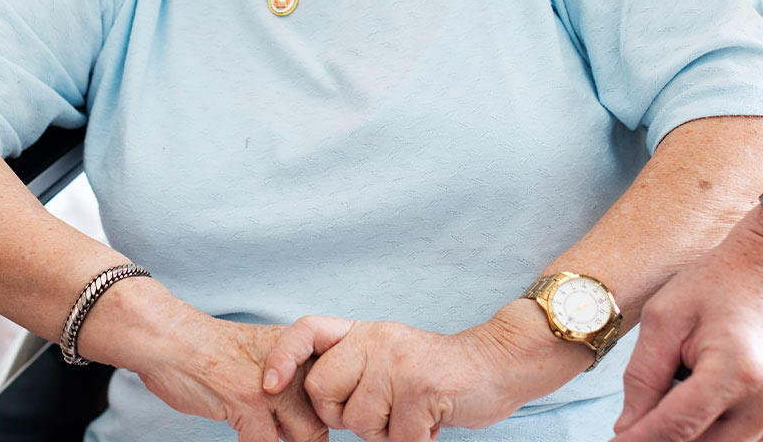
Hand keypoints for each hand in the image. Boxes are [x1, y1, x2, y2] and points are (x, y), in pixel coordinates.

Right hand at [138, 313, 325, 441]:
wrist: (172, 339)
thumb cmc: (211, 353)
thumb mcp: (261, 360)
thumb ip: (285, 387)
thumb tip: (298, 429)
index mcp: (301, 351)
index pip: (333, 393)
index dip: (324, 420)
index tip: (310, 430)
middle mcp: (295, 364)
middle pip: (324, 419)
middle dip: (307, 439)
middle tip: (287, 436)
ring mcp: (275, 384)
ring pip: (306, 436)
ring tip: (264, 436)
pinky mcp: (250, 401)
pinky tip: (245, 439)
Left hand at [262, 304, 587, 441]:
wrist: (495, 364)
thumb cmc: (436, 372)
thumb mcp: (387, 357)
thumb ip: (353, 367)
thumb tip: (308, 397)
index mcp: (363, 331)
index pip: (307, 330)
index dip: (282, 356)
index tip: (267, 385)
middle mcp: (376, 339)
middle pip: (323, 391)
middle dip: (344, 416)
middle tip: (381, 413)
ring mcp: (397, 362)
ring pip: (358, 421)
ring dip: (385, 432)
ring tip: (411, 414)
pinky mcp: (420, 386)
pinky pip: (397, 436)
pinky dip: (415, 439)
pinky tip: (430, 420)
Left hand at [612, 210, 762, 441]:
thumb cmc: (722, 280)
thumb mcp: (665, 317)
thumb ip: (643, 376)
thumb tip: (628, 427)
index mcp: (735, 371)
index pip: (677, 428)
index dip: (640, 441)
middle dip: (665, 440)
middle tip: (638, 426)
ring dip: (695, 435)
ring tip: (677, 398)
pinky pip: (750, 440)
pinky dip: (721, 430)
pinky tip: (707, 400)